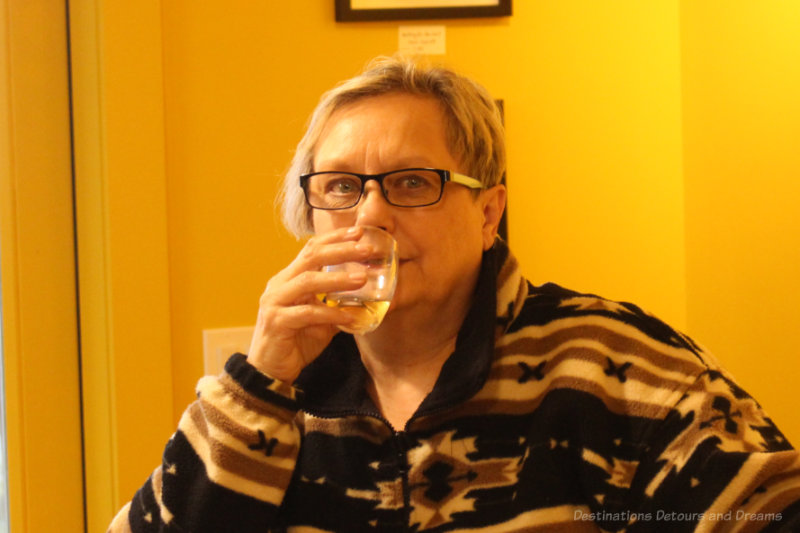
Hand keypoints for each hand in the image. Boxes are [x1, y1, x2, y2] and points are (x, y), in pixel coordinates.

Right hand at [246, 227, 369, 381]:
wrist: (270, 371)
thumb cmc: (294, 342)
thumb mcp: (320, 320)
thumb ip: (337, 306)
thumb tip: (366, 301)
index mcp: (289, 279)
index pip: (311, 249)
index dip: (335, 239)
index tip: (359, 232)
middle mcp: (280, 285)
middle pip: (311, 257)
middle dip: (340, 250)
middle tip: (366, 249)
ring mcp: (275, 302)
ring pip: (308, 281)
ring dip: (338, 279)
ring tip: (363, 279)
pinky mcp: (277, 322)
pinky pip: (307, 313)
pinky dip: (331, 314)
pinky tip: (349, 317)